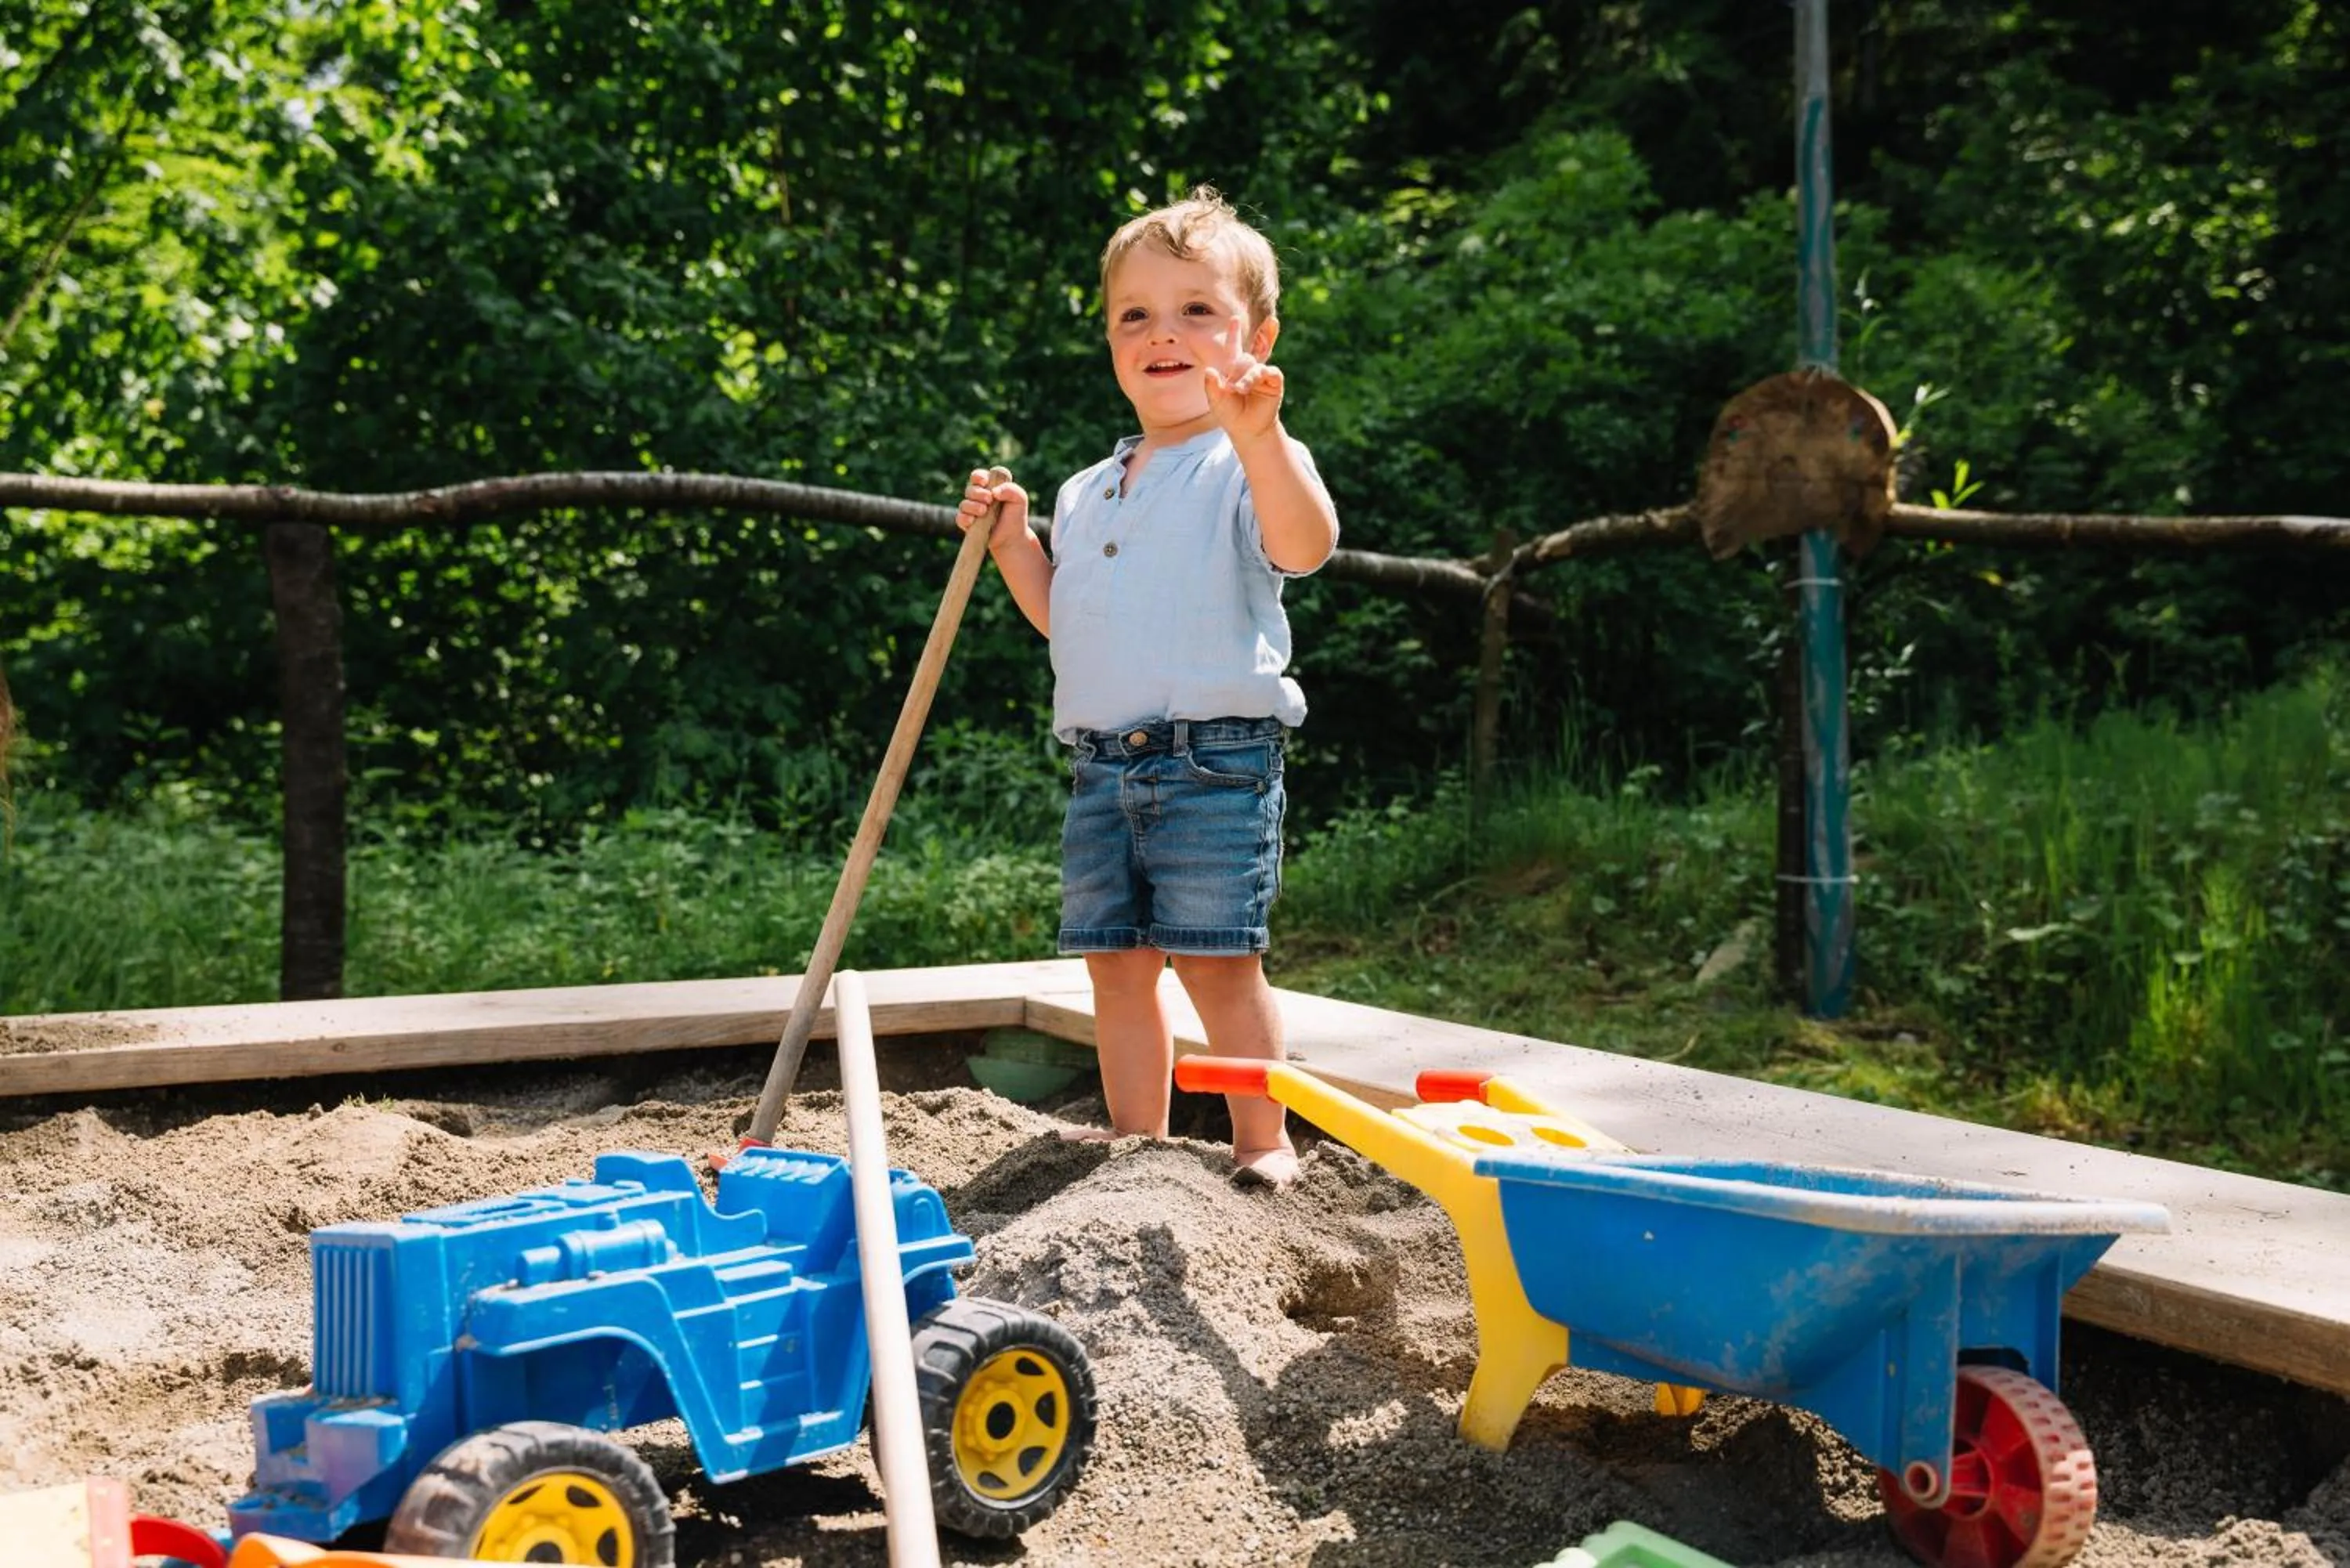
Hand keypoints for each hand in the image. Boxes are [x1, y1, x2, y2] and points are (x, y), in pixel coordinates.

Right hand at [954, 466, 1028, 550]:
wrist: (1013, 538)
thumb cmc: (1016, 515)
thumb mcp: (1020, 499)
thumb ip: (1011, 489)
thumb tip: (994, 492)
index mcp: (989, 486)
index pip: (978, 476)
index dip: (978, 477)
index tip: (984, 482)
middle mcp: (978, 497)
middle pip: (970, 489)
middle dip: (978, 493)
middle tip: (989, 499)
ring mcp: (971, 510)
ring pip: (964, 504)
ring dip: (972, 506)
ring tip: (984, 511)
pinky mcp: (967, 524)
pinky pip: (960, 518)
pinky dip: (964, 518)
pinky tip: (972, 520)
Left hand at [1204, 315, 1283, 443]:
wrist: (1247, 430)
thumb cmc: (1231, 415)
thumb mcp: (1216, 401)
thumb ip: (1212, 386)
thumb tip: (1208, 370)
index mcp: (1233, 370)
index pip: (1233, 348)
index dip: (1234, 334)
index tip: (1234, 319)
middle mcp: (1248, 369)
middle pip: (1246, 355)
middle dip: (1244, 361)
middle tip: (1247, 363)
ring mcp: (1262, 374)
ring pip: (1254, 365)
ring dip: (1246, 378)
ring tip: (1240, 390)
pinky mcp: (1274, 382)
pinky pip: (1269, 372)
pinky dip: (1259, 377)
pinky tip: (1252, 384)